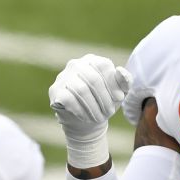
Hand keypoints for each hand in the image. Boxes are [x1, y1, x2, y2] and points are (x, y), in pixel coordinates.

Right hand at [48, 54, 130, 168]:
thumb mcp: (120, 92)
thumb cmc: (104, 101)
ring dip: (94, 107)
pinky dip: (81, 110)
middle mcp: (76, 64)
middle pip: (93, 79)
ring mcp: (63, 76)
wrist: (86, 120)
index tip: (120, 99)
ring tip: (100, 117)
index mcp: (93, 60)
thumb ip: (125, 80)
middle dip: (104, 99)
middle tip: (110, 112)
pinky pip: (68, 99)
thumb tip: (120, 71)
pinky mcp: (55, 90)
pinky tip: (86, 117)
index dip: (113, 83)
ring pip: (81, 90)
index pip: (103, 65)